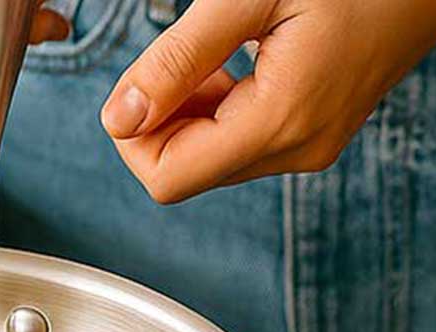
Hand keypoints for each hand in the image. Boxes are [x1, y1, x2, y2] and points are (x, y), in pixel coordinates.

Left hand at [100, 0, 435, 202]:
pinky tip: (237, 57)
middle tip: (178, 53)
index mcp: (282, 123)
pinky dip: (220, 104)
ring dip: (190, 110)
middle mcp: (299, 148)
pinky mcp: (317, 129)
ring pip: (212, 157)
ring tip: (216, 47)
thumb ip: (178, 60)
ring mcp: (311, 144)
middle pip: (186, 173)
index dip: (133, 137)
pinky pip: (244, 138)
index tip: (138, 84)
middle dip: (162, 120)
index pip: (167, 179)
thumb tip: (119, 117)